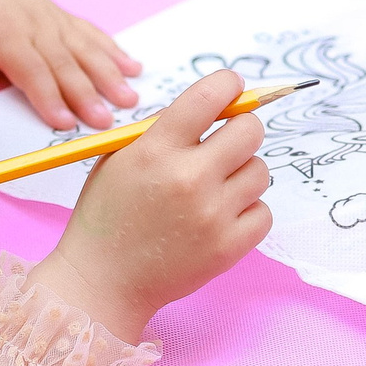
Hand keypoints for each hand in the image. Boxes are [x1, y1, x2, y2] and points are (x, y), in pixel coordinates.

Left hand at [0, 0, 138, 129]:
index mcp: (4, 33)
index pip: (30, 69)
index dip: (48, 96)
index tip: (64, 122)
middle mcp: (34, 25)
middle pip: (63, 63)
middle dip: (86, 93)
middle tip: (106, 121)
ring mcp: (51, 18)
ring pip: (84, 48)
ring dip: (108, 74)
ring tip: (129, 98)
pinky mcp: (60, 15)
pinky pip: (89, 32)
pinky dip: (112, 49)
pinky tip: (132, 66)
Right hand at [32, 70, 272, 342]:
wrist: (102, 280)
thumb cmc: (109, 215)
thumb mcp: (119, 158)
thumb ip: (164, 130)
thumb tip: (216, 106)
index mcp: (156, 149)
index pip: (210, 96)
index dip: (229, 85)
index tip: (232, 89)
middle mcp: (188, 178)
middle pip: (250, 130)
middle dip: (240, 130)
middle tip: (225, 143)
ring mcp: (212, 215)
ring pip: (260, 170)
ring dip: (241, 173)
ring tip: (214, 188)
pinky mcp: (229, 247)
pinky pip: (263, 211)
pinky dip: (247, 211)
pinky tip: (220, 216)